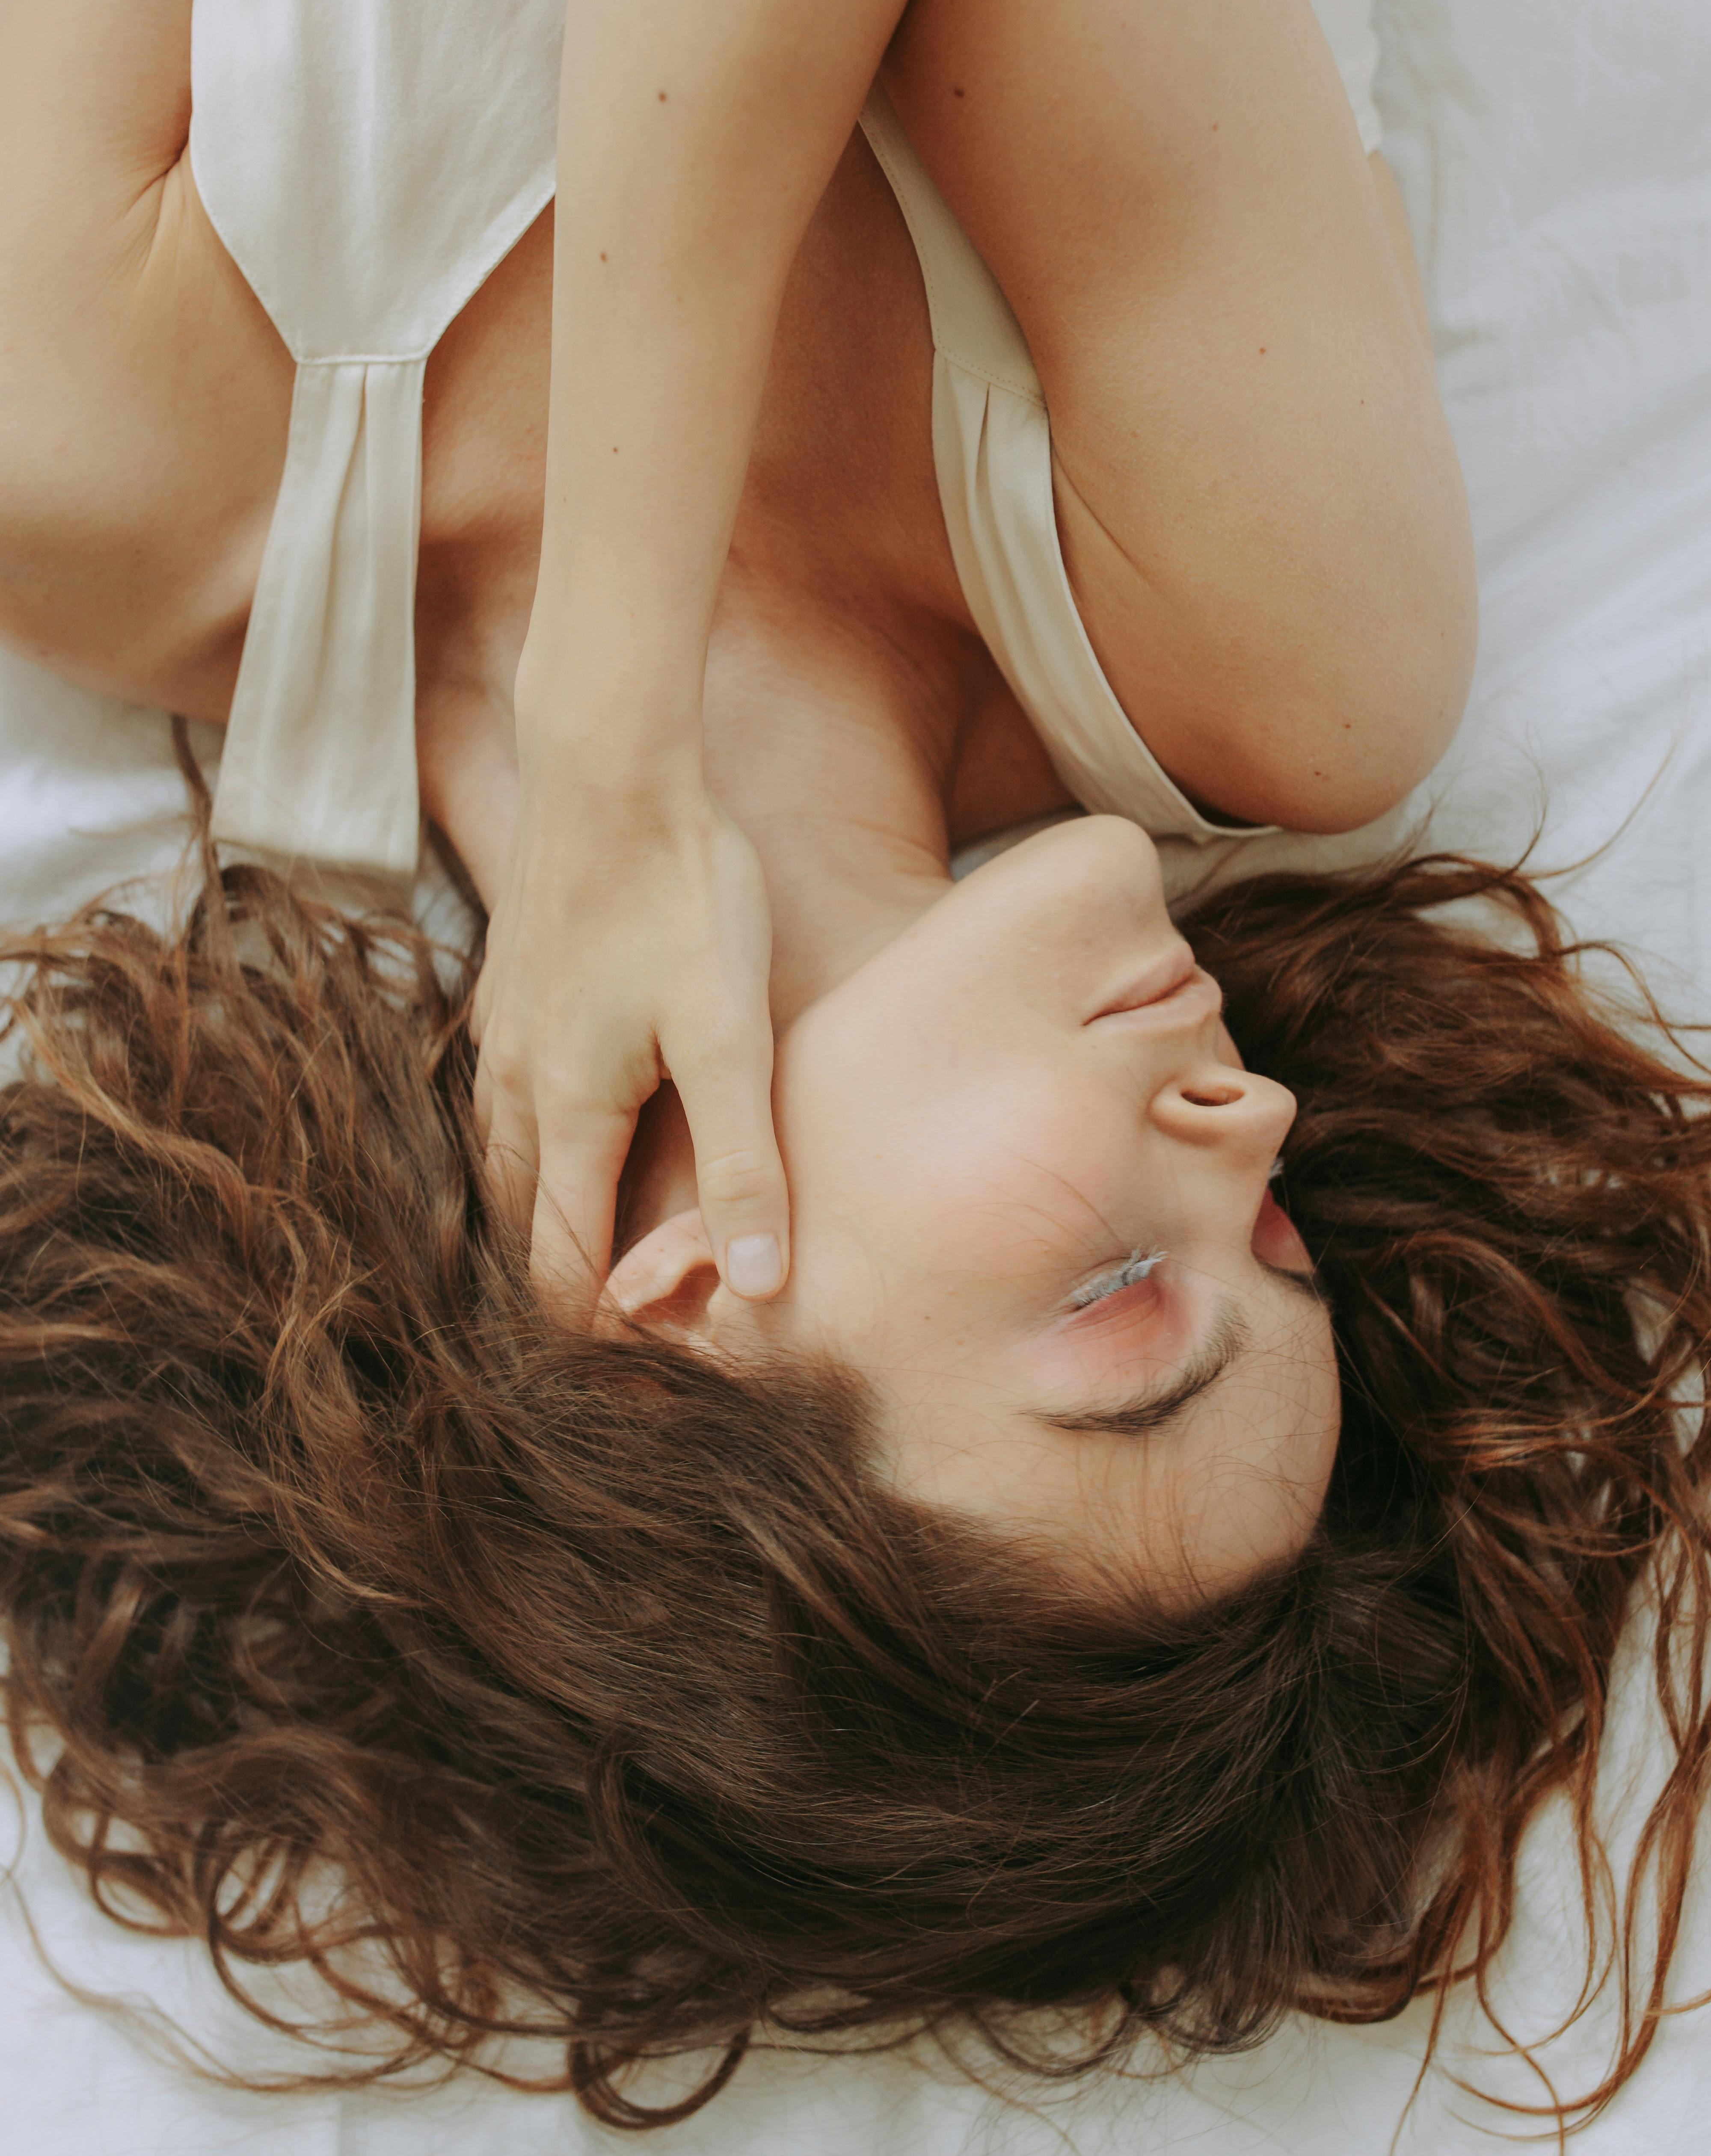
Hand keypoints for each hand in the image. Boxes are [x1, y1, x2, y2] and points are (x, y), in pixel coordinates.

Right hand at [472, 758, 787, 1317]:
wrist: (612, 768)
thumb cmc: (679, 891)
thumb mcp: (730, 1032)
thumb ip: (742, 1159)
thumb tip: (758, 1283)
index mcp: (566, 1115)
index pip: (558, 1273)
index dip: (596, 1340)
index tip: (649, 1387)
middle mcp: (516, 1089)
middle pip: (521, 1233)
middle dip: (566, 1295)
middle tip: (632, 1344)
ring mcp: (507, 1041)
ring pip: (508, 1172)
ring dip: (548, 1226)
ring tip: (607, 1270)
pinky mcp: (518, 999)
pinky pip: (509, 1113)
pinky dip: (540, 1160)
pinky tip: (582, 1154)